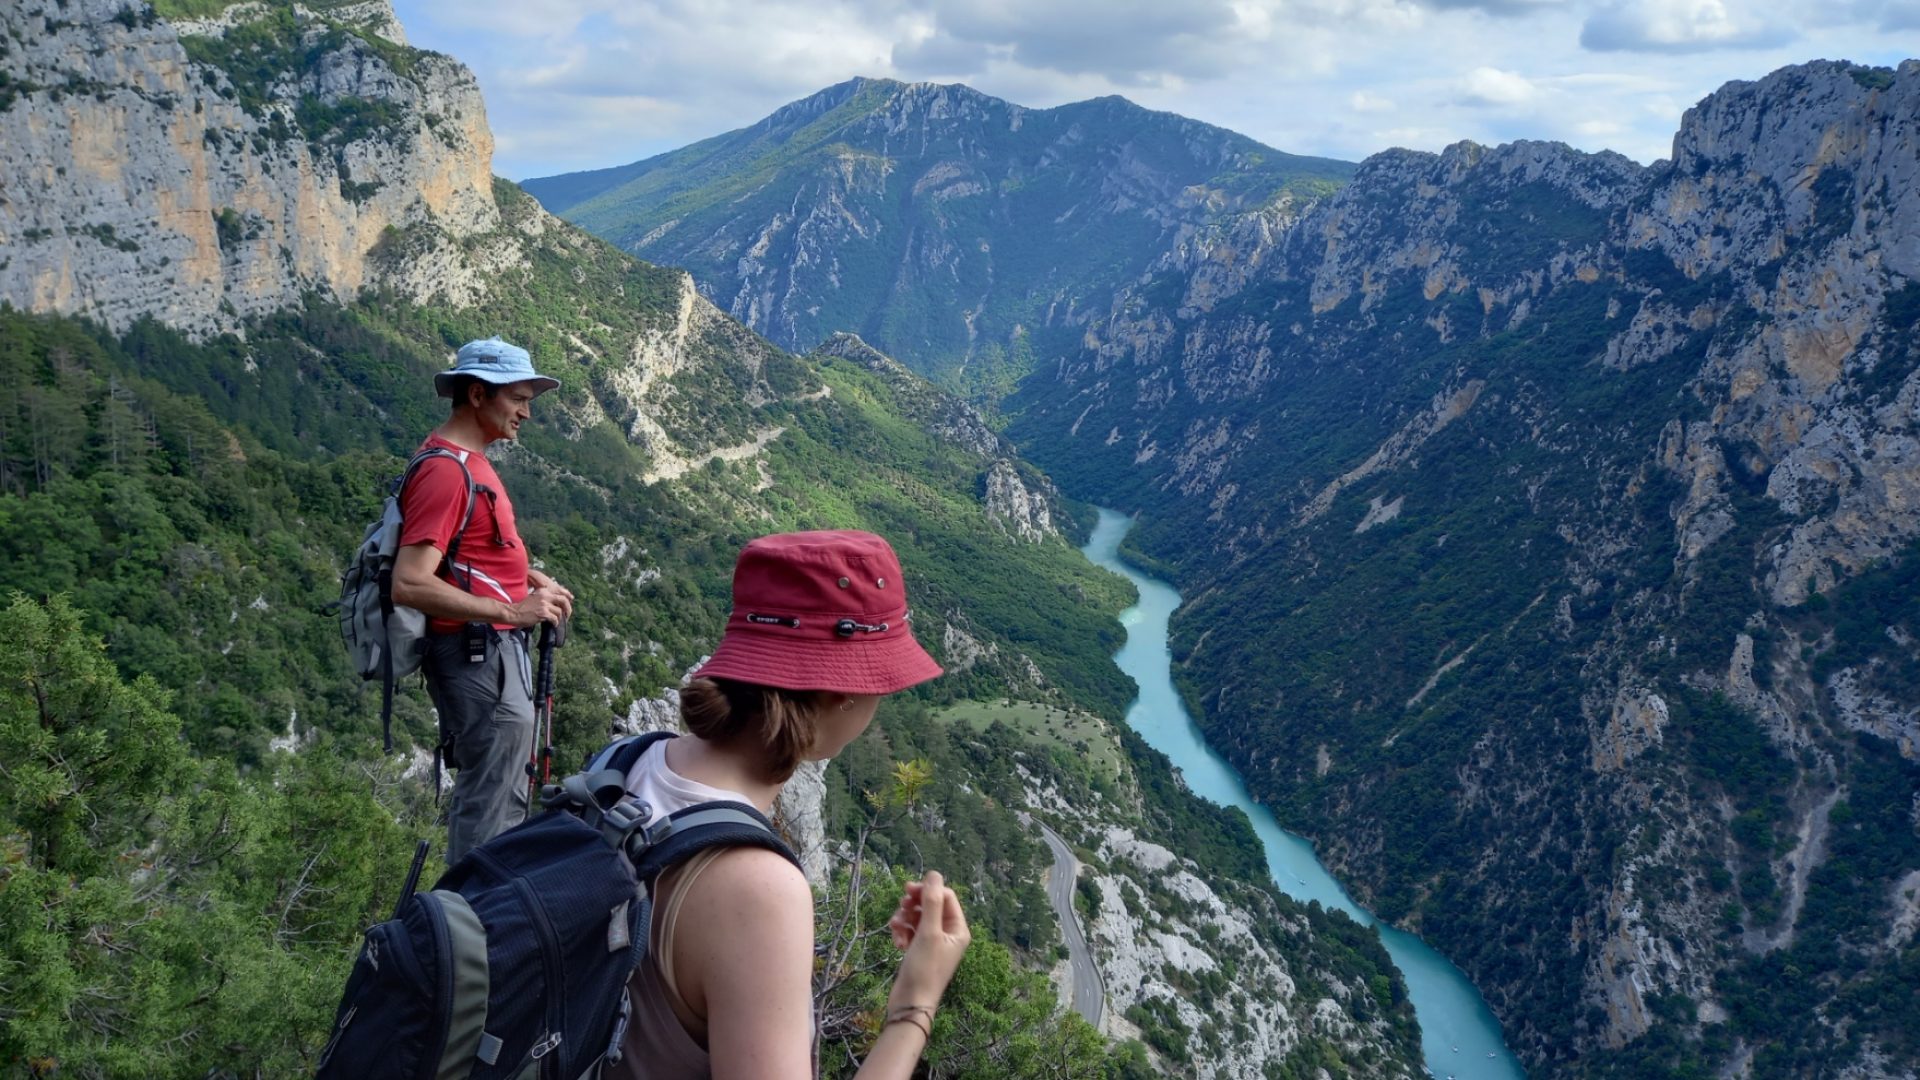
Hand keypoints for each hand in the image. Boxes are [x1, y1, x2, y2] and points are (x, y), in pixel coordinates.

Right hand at [524, 570, 573, 620]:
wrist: (514, 613)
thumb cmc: (523, 607)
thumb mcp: (535, 597)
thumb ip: (545, 598)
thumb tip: (557, 605)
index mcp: (544, 591)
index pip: (560, 593)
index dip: (566, 600)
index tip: (567, 607)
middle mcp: (545, 595)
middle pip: (563, 600)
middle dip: (568, 609)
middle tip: (567, 615)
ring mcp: (544, 604)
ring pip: (559, 611)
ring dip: (560, 618)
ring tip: (557, 621)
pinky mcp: (543, 613)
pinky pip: (555, 618)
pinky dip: (555, 623)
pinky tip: (554, 625)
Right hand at [885, 871, 970, 1016]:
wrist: (911, 1003)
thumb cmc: (924, 968)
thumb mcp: (929, 932)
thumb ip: (932, 901)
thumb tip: (934, 874)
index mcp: (958, 928)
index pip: (945, 896)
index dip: (926, 890)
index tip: (906, 890)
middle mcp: (948, 934)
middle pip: (930, 905)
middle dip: (913, 905)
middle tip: (900, 907)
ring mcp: (933, 943)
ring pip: (917, 917)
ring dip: (904, 919)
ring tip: (895, 929)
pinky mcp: (919, 951)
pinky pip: (910, 931)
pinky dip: (902, 933)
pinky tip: (897, 943)